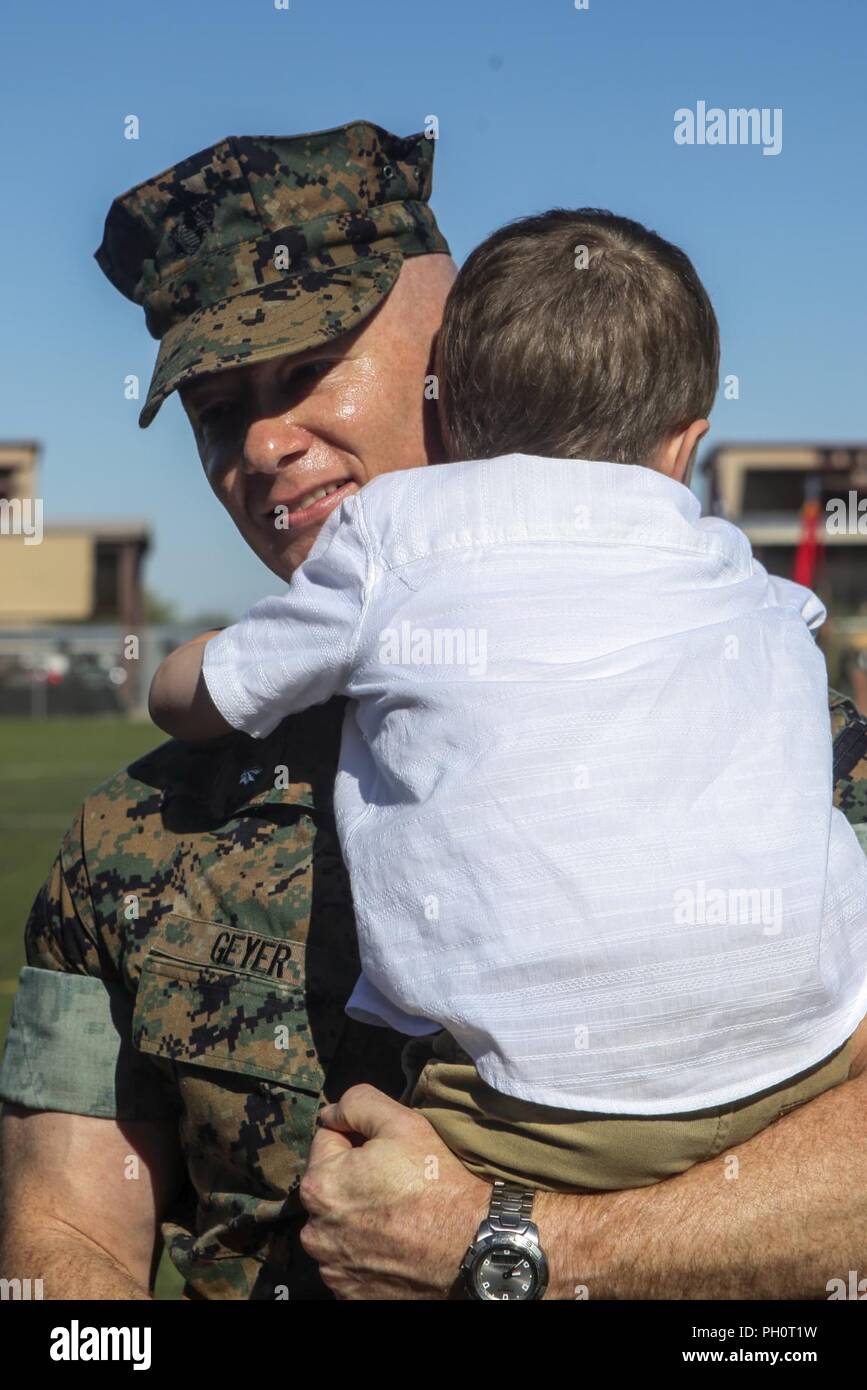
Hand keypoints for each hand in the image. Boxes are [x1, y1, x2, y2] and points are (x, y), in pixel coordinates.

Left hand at [298, 1084, 489, 1299]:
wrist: (470, 1247)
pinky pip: (348, 1261)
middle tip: (394, 1184)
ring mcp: (331, 1268)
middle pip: (329, 1186)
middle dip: (353, 1179)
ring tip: (395, 1216)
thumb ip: (357, 1104)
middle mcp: (315, 1231)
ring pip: (336, 1225)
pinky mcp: (349, 1294)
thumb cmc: (435, 1181)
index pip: (326, 1141)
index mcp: (319, 1184)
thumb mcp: (401, 1122)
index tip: (386, 1153)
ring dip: (356, 1217)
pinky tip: (393, 1244)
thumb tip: (331, 1113)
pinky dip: (364, 1251)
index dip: (357, 1140)